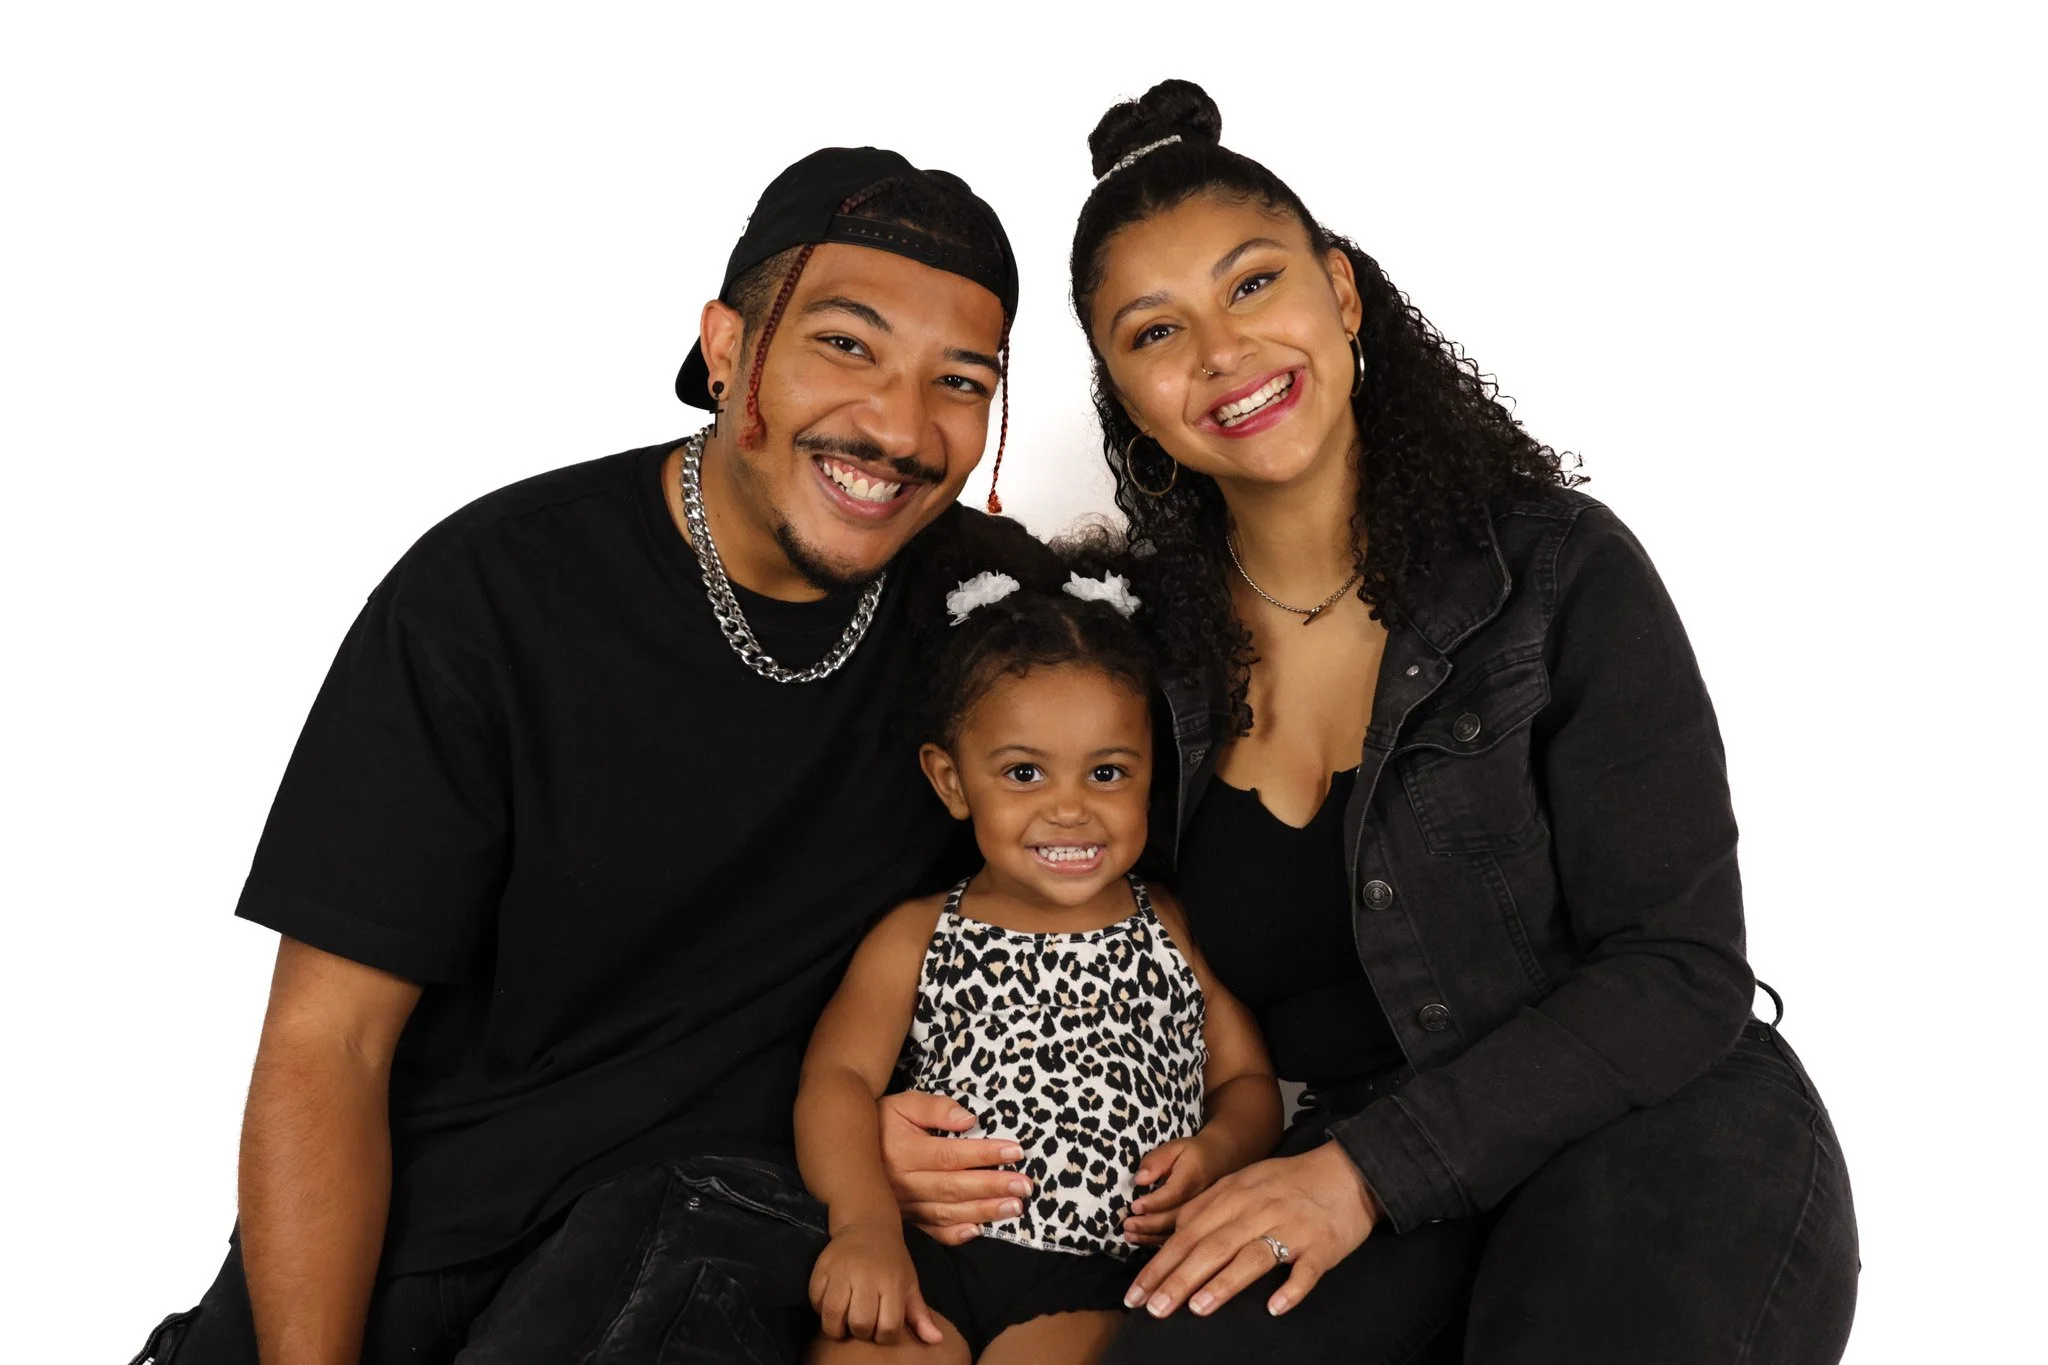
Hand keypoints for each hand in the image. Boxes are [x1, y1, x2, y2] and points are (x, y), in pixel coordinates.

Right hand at [808, 1219, 943, 1345]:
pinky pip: (815, 1301)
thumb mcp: (910, 1284)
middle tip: (860, 1324)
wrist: (868, 1225)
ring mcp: (842, 1272)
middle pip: (859, 1324)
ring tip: (843, 1321)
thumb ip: (920, 1315)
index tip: (881, 1329)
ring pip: (833, 1316)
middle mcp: (867, 1277)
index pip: (888, 1327)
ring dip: (836, 1326)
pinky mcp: (822, 1268)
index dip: (884, 1336)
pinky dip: (820, 1309)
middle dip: (860, 1332)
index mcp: (892, 1283)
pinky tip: (830, 1305)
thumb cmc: (892, 1261)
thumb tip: (937, 1341)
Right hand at [878, 1091, 1030, 1244]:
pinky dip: (955, 1235)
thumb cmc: (883, 1121)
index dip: (985, 1153)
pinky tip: (978, 1231)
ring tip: (1014, 1207)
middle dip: (993, 1187)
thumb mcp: (904, 1104)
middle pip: (954, 1187)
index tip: (1016, 1151)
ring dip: (983, 1211)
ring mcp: (903, 1205)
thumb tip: (968, 1119)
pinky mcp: (903, 1220)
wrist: (846, 1147)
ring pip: (947, 1212)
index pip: (951, 1155)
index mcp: (904, 1152)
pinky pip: (931, 1232)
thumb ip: (935, 1108)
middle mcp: (903, 1182)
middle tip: (1025, 1186)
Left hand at [1122, 1135, 1219, 1244]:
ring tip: (1129, 1235)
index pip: (1174, 1193)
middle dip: (1149, 1224)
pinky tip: (1141, 1240)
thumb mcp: (1174, 1148)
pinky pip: (1179, 1236)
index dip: (1154, 1203)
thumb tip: (1140, 1180)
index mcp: (1193, 1177)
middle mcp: (1200, 1200)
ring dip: (1150, 1236)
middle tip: (1126, 1225)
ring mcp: (1201, 1214)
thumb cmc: (1191, 1154)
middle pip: (1175, 1217)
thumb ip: (1156, 1161)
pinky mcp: (1198, 1223)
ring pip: (1177, 1231)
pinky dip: (1158, 1241)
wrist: (1220, 1162)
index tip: (1134, 1207)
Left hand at [1122, 1141, 1380, 1318]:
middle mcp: (1258, 1210)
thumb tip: (1172, 1233)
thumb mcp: (1244, 1182)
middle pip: (1211, 1246)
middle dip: (1178, 1279)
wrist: (1348, 1171)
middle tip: (1152, 1308)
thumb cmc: (1289, 1182)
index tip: (1135, 1293)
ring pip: (1252, 1256)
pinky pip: (1306, 1271)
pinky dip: (1291, 1289)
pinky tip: (1274, 1307)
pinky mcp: (1322, 1246)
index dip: (1159, 1263)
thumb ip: (1210, 1206)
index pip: (1187, 1232)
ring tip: (1197, 1308)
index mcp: (1234, 1195)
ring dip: (1224, 1283)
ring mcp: (1291, 1228)